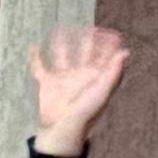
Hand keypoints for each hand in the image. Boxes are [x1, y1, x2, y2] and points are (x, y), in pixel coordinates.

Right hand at [31, 20, 131, 155]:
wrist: (63, 130)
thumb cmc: (85, 114)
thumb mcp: (103, 92)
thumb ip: (113, 72)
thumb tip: (125, 53)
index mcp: (96, 76)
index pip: (105, 55)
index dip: (109, 44)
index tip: (109, 32)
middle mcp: (80, 75)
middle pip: (85, 52)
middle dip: (88, 40)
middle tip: (90, 28)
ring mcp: (63, 79)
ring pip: (63, 56)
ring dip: (62, 44)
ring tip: (60, 30)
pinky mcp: (47, 84)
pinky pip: (40, 67)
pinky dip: (35, 57)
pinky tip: (32, 46)